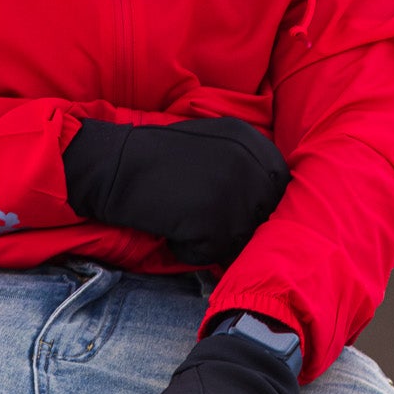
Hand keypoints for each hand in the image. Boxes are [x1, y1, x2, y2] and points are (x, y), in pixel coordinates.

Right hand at [62, 115, 288, 265]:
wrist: (115, 164)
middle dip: (238, 226)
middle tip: (203, 220)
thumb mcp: (212, 142)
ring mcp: (234, 194)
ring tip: (183, 221)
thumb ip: (244, 162)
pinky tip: (170, 230)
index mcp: (251, 140)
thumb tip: (270, 200)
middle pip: (264, 216)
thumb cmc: (157, 157)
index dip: (259, 203)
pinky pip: (212, 254)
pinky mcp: (214, 222)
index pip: (279, 183)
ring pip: (240, 239)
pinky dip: (190, 251)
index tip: (234, 210)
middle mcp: (249, 164)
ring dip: (213, 240)